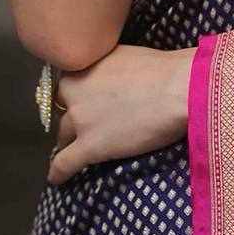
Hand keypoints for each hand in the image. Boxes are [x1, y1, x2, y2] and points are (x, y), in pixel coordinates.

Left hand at [47, 44, 196, 185]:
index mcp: (82, 66)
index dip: (75, 95)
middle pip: (62, 110)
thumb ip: (105, 66)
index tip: (83, 102)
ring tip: (75, 150)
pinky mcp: (89, 146)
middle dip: (72, 119)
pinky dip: (58, 172)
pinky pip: (64, 163)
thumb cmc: (160, 68)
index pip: (67, 84)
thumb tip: (106, 74)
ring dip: (69, 142)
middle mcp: (74, 91)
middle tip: (86, 125)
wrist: (177, 89)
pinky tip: (56, 179)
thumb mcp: (122, 55)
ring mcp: (79, 120)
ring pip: (62, 136)